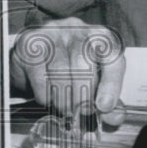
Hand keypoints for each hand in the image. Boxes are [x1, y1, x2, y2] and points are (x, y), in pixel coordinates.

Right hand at [11, 18, 125, 118]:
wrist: (34, 57)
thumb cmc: (70, 68)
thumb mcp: (93, 80)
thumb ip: (106, 98)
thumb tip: (115, 117)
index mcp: (101, 37)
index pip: (113, 57)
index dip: (111, 84)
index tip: (104, 107)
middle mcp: (79, 30)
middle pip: (84, 66)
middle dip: (82, 96)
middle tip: (81, 114)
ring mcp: (53, 33)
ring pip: (60, 72)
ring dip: (63, 98)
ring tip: (65, 108)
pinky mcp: (31, 43)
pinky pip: (39, 75)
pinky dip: (44, 94)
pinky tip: (48, 97)